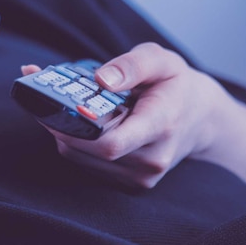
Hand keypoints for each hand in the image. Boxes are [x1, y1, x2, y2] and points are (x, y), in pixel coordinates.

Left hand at [22, 42, 245, 188]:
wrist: (201, 118)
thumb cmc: (175, 84)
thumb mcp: (161, 60)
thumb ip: (132, 64)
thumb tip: (101, 78)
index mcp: (161, 125)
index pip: (112, 144)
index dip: (75, 130)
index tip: (55, 107)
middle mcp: (152, 159)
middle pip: (88, 150)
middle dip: (60, 124)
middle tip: (44, 96)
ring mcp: (141, 176)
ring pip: (80, 158)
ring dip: (63, 132)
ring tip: (62, 106)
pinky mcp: (130, 183)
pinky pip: (86, 164)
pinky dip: (74, 143)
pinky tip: (78, 123)